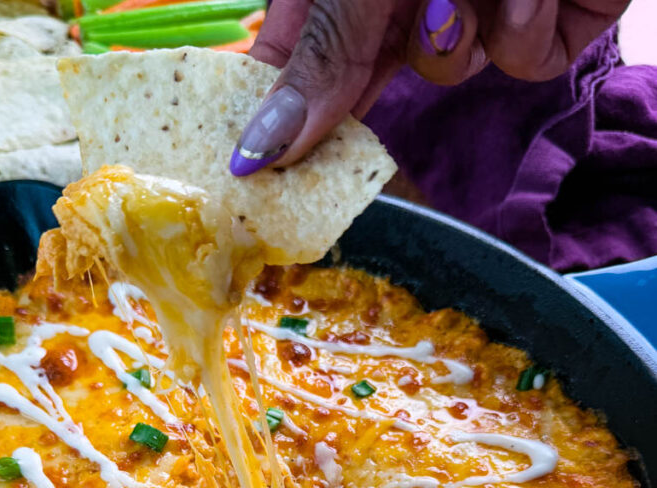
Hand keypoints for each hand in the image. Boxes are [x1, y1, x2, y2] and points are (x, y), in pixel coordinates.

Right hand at [229, 0, 630, 175]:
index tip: (253, 168)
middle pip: (364, 76)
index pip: (290, 51)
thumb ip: (320, 57)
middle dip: (363, 101)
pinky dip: (523, 34)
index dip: (273, 109)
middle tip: (328, 158)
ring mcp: (472, 4)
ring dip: (458, 42)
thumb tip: (254, 150)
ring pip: (447, 70)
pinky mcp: (539, 23)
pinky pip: (518, 63)